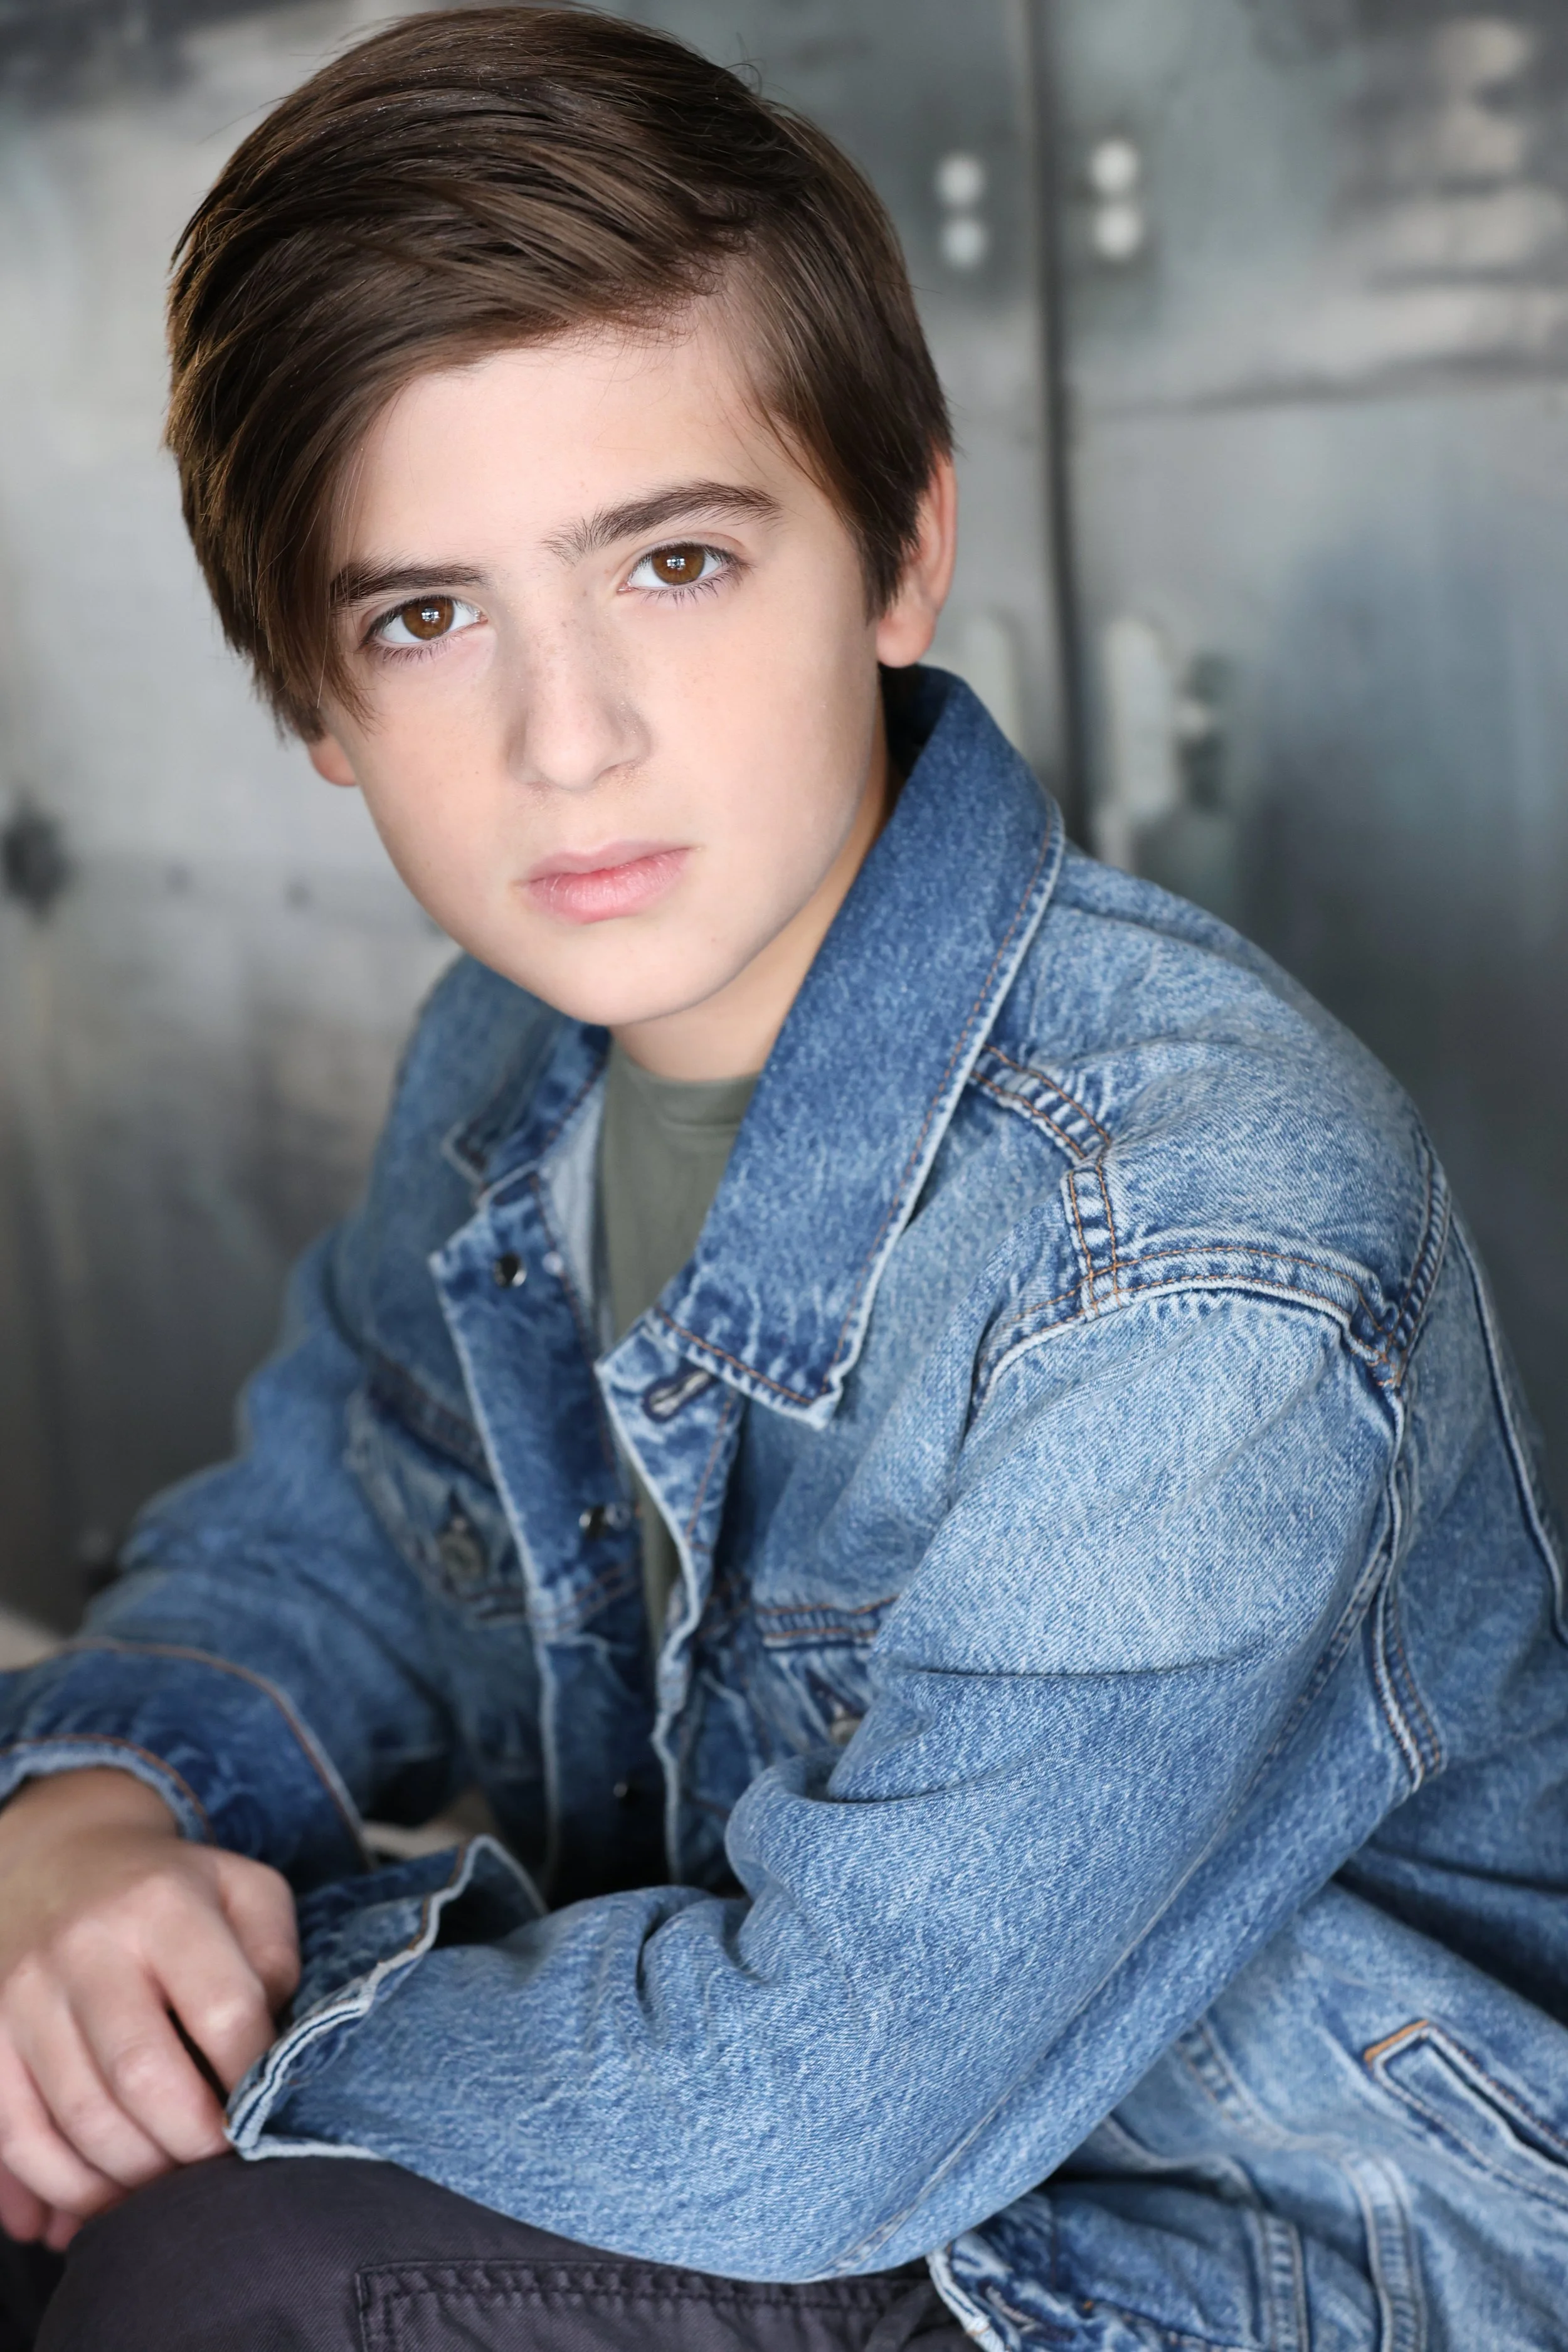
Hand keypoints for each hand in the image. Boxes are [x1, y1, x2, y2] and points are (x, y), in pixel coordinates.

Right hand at [0, 1770, 298, 2241]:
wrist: (56, 1860)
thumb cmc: (172, 1891)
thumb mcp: (243, 1890)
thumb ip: (276, 1960)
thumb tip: (271, 2055)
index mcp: (163, 1904)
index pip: (225, 2012)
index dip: (254, 2080)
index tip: (265, 2111)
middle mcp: (85, 1947)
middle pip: (143, 2077)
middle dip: (193, 2145)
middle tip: (219, 2168)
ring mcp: (23, 1995)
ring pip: (79, 2119)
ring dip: (133, 2177)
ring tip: (169, 2191)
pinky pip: (17, 2137)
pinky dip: (61, 2188)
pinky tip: (102, 2203)